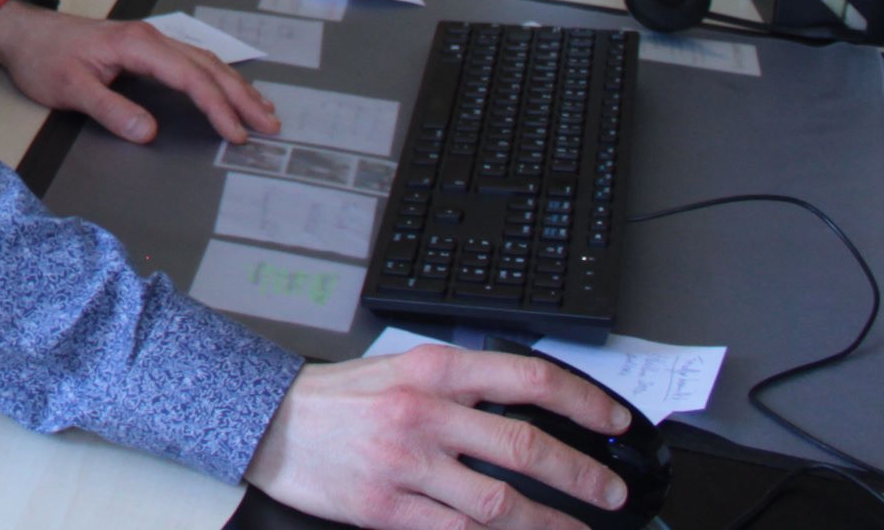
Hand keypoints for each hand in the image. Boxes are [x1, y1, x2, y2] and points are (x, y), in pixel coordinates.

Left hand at [0, 1, 276, 147]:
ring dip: (234, 86)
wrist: (22, 32)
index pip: (189, 77)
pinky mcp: (144, 49)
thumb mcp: (71, 88)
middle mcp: (150, 38)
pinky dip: (215, 78)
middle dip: (241, 96)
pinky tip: (227, 91)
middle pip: (207, 66)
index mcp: (137, 44)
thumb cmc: (44, 57)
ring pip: (204, 62)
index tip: (236, 133)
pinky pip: (191, 63)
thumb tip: (148, 132)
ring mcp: (149, 41)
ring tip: (262, 110)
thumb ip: (111, 109)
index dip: (216, 107)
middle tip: (270, 125)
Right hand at [245, 345, 633, 528]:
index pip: (528, 378)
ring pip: (500, 502)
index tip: (614, 423)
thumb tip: (529, 411)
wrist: (269, 422)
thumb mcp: (400, 369)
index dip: (583, 401)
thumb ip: (460, 387)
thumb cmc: (338, 398)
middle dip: (582, 475)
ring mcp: (407, 464)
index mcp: (433, 370)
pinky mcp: (388, 508)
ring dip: (550, 523)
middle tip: (612, 494)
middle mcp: (425, 413)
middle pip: (525, 446)